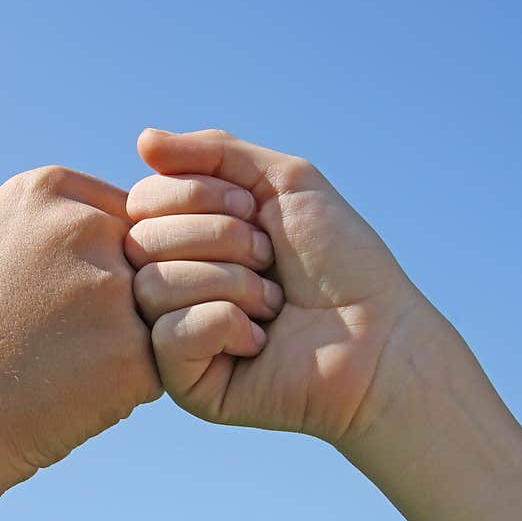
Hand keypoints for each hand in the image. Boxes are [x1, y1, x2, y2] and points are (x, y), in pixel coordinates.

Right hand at [0, 165, 159, 520]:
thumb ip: (43, 215)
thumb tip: (91, 207)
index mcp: (48, 191)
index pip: (126, 213)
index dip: (107, 261)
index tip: (69, 295)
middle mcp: (85, 228)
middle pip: (146, 257)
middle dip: (124, 295)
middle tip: (70, 333)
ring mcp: (112, 289)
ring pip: (158, 306)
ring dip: (131, 334)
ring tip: (72, 360)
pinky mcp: (133, 350)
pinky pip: (160, 356)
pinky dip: (131, 377)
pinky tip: (81, 388)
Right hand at [126, 128, 419, 443]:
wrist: (380, 335)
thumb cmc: (339, 260)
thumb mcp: (283, 182)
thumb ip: (215, 152)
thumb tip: (142, 139)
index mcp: (186, 239)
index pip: (143, 200)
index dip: (197, 195)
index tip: (256, 211)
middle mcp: (171, 282)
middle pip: (142, 240)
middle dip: (220, 239)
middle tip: (269, 259)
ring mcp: (173, 334)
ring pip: (152, 285)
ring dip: (230, 283)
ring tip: (271, 303)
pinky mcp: (184, 381)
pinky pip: (168, 335)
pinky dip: (223, 324)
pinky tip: (259, 340)